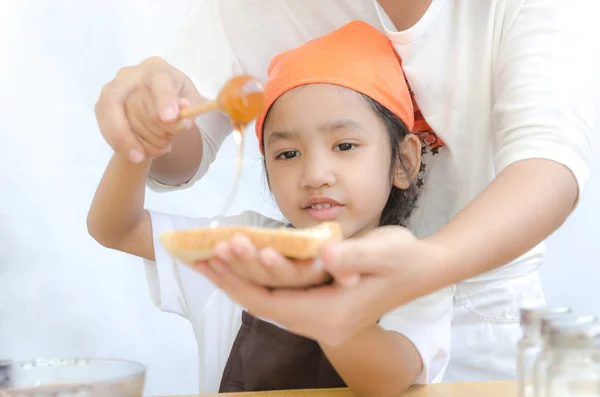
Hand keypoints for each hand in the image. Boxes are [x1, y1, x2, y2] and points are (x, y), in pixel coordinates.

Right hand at [95, 57, 202, 161]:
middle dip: (128, 132)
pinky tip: (136, 154)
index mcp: (157, 70)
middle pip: (119, 100)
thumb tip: (183, 115)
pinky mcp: (103, 105)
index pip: (160, 82)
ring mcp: (113, 88)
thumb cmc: (178, 97)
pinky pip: (105, 127)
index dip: (164, 99)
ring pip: (108, 115)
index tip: (169, 118)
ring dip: (124, 141)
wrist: (160, 99)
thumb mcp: (192, 101)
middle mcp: (130, 75)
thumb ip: (191, 107)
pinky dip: (119, 144)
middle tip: (140, 156)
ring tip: (144, 156)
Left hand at [193, 225, 444, 345]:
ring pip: (269, 302)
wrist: (423, 269)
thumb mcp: (384, 251)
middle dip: (231, 280)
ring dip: (241, 279)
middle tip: (198, 256)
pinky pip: (280, 296)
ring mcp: (320, 318)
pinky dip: (258, 280)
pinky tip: (245, 262)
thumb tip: (327, 255)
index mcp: (330, 315)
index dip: (238, 281)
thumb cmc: (404, 258)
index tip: (210, 260)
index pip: (270, 303)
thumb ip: (355, 255)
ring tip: (211, 257)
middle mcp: (320, 323)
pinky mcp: (320, 307)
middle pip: (263, 305)